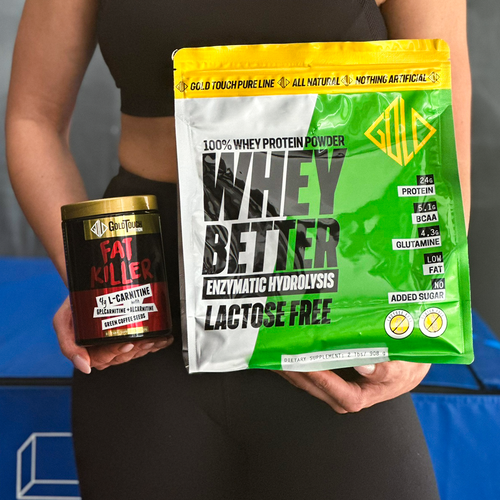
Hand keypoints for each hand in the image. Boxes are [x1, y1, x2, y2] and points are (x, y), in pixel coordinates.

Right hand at [53, 296, 173, 373]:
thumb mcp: (62, 322)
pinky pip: (142, 345)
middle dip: (136, 350)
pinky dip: (154, 344)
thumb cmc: (74, 306)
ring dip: (147, 347)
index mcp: (88, 350)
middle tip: (146, 341)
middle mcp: (103, 349)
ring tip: (156, 340)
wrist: (86, 289)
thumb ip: (68, 346)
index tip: (127, 343)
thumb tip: (84, 367)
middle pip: (122, 356)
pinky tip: (162, 340)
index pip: (104, 357)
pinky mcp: (129, 337)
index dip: (117, 352)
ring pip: (134, 352)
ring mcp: (117, 343)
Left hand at [278, 361, 430, 413]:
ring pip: (307, 379)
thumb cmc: (406, 366)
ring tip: (273, 352)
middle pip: (315, 387)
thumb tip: (364, 364)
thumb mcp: (403, 367)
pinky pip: (309, 368)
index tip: (309, 366)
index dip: (323, 380)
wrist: (407, 360)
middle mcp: (343, 392)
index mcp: (361, 396)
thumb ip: (386, 368)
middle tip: (279, 357)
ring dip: (290, 367)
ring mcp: (334, 383)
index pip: (339, 394)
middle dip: (295, 372)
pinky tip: (284, 348)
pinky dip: (296, 360)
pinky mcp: (328, 373)